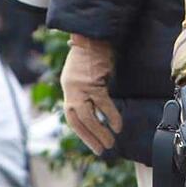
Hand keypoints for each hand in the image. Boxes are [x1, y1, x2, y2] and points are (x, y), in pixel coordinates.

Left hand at [61, 36, 121, 155]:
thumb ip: (83, 90)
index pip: (72, 117)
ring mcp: (80, 88)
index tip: (92, 143)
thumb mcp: (80, 73)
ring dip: (99, 132)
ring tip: (110, 143)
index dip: (82, 132)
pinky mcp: (93, 83)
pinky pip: (102, 104)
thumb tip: (93, 105)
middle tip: (101, 150)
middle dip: (90, 138)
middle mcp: (71, 90)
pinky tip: (117, 127)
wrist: (91, 36)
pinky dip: (110, 117)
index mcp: (68, 88)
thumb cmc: (90, 54)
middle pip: (79, 121)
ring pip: (89, 117)